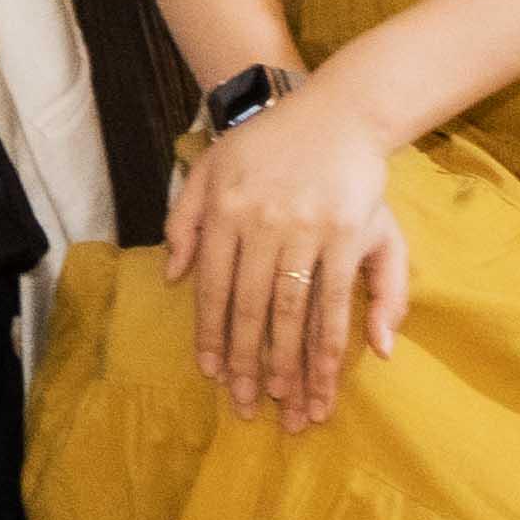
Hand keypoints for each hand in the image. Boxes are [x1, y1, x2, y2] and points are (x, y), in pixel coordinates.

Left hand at [170, 76, 411, 433]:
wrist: (335, 112)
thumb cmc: (266, 145)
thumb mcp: (210, 170)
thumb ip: (184, 222)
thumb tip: (171, 278)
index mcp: (225, 213)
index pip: (214, 288)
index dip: (212, 335)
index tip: (212, 374)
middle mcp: (263, 226)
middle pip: (252, 309)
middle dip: (250, 364)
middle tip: (248, 408)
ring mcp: (308, 232)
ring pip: (294, 313)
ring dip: (294, 366)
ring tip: (294, 407)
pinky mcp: (347, 236)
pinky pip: (337, 299)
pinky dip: (334, 340)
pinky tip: (332, 373)